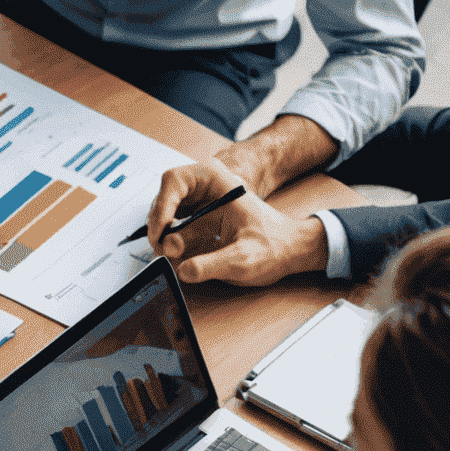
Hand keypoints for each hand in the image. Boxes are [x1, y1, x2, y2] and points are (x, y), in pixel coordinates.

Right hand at [146, 159, 327, 285]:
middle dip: (160, 228)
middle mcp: (206, 190)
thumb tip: (183, 270)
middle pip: (164, 201)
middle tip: (165, 252)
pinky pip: (173, 232)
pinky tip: (182, 259)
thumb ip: (212, 264)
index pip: (175, 181)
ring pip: (165, 218)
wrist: (289, 252)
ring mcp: (200, 207)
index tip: (161, 232)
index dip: (161, 206)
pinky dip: (172, 247)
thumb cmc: (274, 247)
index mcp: (219, 182)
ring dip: (164, 240)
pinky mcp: (198, 224)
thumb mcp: (244, 259)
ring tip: (174, 258)